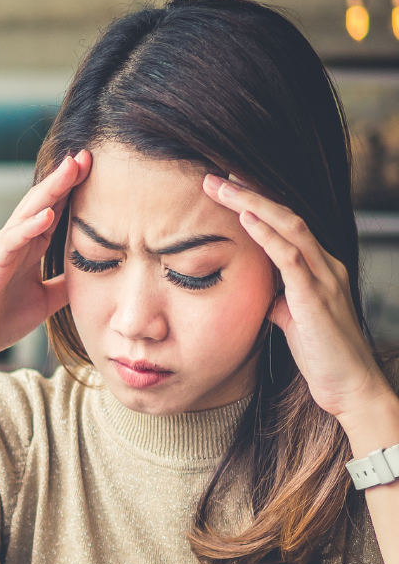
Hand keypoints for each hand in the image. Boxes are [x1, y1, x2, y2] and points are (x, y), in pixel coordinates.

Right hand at [0, 151, 91, 379]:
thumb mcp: (44, 300)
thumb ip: (65, 284)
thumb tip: (96, 275)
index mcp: (27, 249)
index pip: (54, 211)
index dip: (74, 190)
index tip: (97, 169)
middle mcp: (13, 243)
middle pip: (42, 202)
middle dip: (64, 178)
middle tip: (87, 154)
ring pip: (27, 213)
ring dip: (49, 190)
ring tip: (71, 169)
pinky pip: (11, 241)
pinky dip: (28, 226)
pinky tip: (47, 214)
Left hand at [203, 174, 395, 436]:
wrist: (349, 387)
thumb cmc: (322, 355)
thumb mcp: (292, 321)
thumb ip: (280, 301)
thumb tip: (264, 295)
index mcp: (319, 268)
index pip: (285, 223)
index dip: (256, 202)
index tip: (225, 186)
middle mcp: (326, 264)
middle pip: (285, 214)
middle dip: (249, 192)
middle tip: (214, 176)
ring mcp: (324, 278)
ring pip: (289, 226)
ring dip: (252, 204)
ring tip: (222, 187)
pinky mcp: (317, 298)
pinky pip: (291, 257)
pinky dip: (266, 235)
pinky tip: (245, 219)